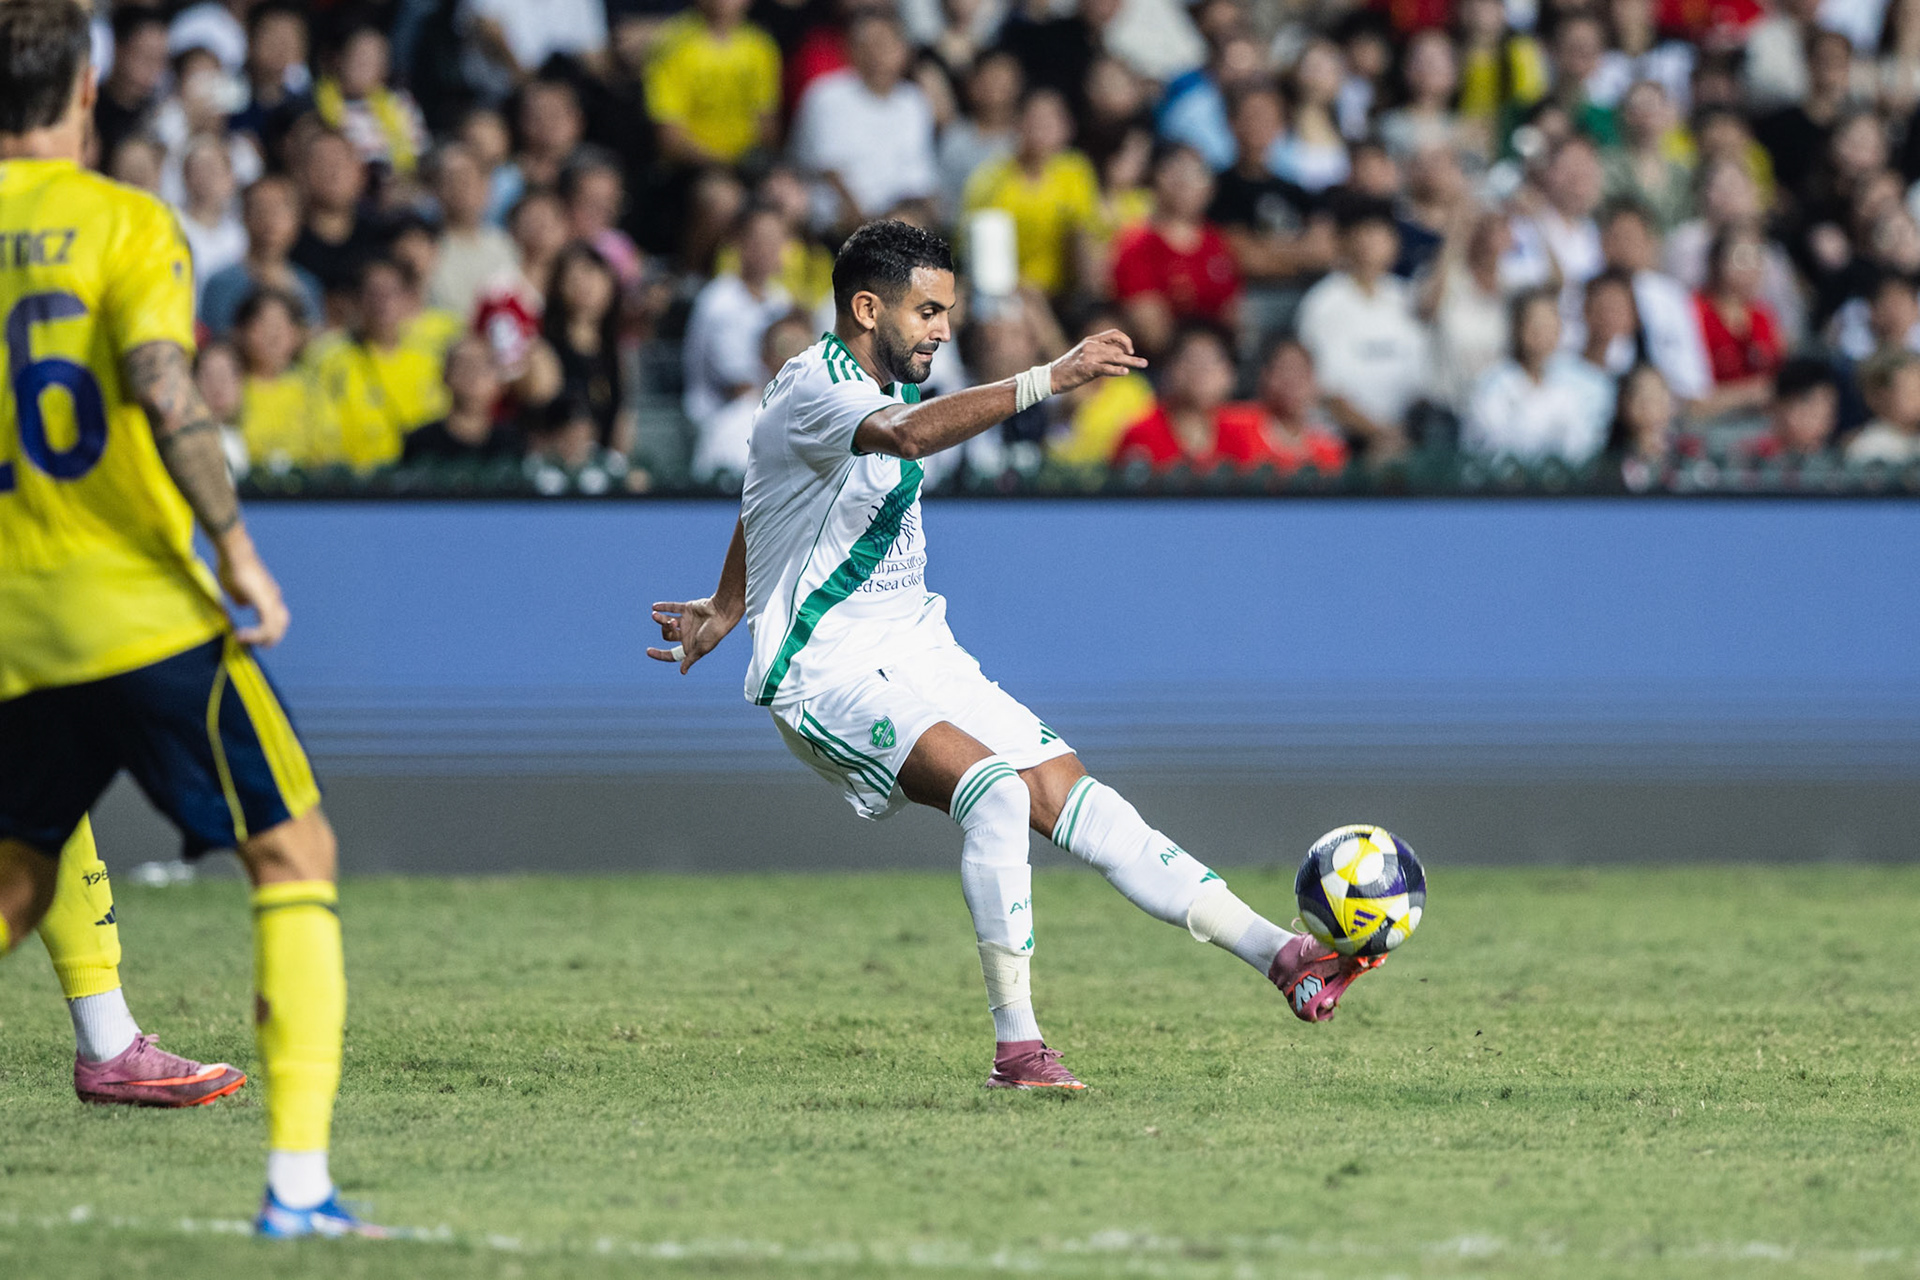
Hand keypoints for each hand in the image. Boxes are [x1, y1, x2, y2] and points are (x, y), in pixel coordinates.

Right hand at [216, 528, 289, 647]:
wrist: (234, 552)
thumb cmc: (232, 565)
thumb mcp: (234, 587)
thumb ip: (240, 598)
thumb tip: (244, 606)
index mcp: (269, 594)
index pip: (276, 617)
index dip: (267, 630)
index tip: (247, 636)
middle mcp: (274, 597)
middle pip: (281, 624)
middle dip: (270, 638)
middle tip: (258, 645)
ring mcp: (271, 598)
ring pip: (275, 627)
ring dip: (262, 639)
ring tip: (249, 643)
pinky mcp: (263, 600)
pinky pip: (265, 624)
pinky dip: (255, 634)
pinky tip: (241, 637)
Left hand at [647, 597, 737, 672]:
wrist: (722, 613)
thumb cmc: (714, 633)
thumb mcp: (701, 649)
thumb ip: (690, 659)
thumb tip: (682, 672)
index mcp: (689, 646)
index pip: (672, 654)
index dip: (660, 654)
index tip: (648, 651)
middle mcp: (686, 634)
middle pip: (667, 636)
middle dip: (665, 630)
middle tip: (671, 623)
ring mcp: (686, 621)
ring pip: (667, 621)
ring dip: (660, 619)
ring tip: (655, 615)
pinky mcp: (687, 609)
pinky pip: (672, 607)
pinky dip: (663, 607)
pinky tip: (654, 607)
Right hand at [1048, 329, 1148, 393]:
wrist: (1051, 377)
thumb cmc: (1069, 369)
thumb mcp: (1084, 356)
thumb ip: (1101, 354)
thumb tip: (1120, 356)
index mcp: (1091, 340)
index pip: (1113, 333)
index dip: (1125, 340)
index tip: (1130, 351)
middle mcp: (1091, 345)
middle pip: (1117, 348)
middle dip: (1131, 356)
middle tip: (1144, 363)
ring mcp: (1089, 356)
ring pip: (1115, 357)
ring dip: (1131, 362)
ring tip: (1142, 365)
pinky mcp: (1086, 368)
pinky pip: (1106, 368)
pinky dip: (1117, 370)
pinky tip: (1125, 372)